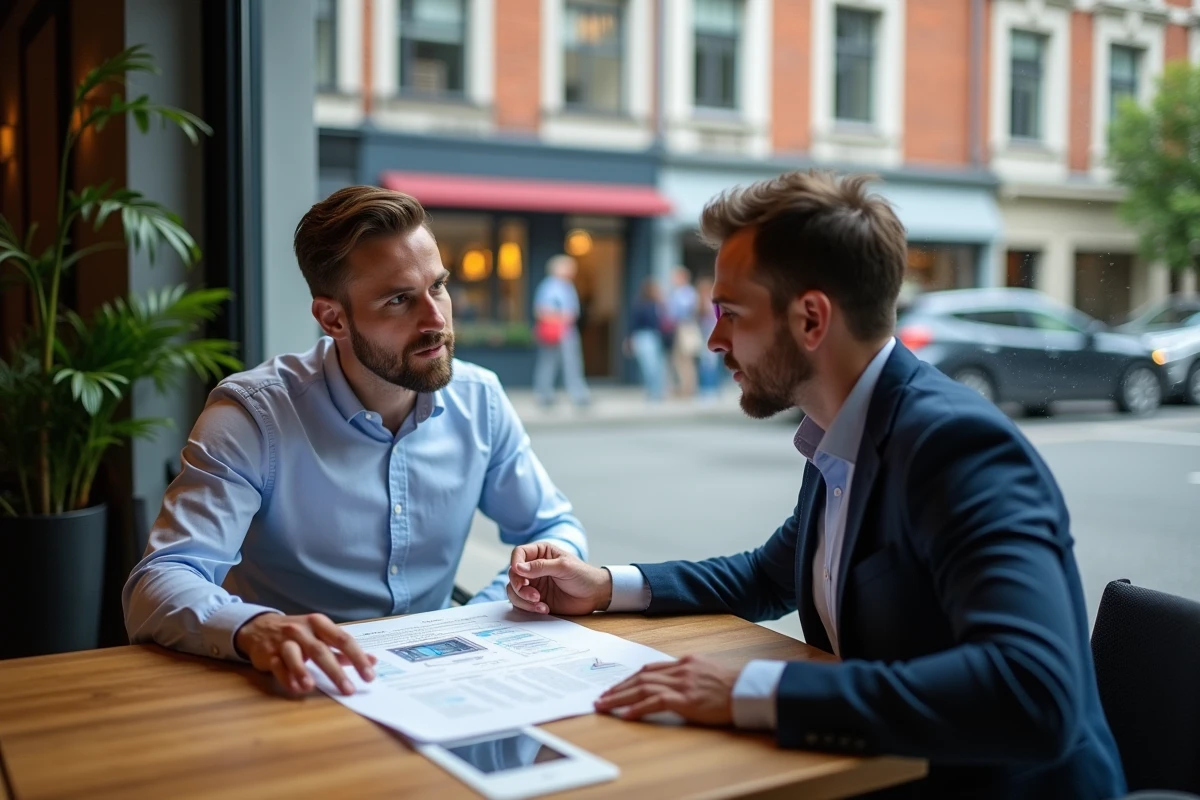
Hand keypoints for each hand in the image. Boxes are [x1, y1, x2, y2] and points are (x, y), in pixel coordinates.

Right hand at [235, 612, 376, 695]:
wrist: (260, 627)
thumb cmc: (299, 634)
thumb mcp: (321, 635)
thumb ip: (344, 649)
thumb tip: (372, 660)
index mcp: (320, 624)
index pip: (343, 640)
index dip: (357, 658)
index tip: (369, 676)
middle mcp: (302, 630)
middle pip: (321, 650)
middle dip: (336, 671)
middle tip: (349, 690)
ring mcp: (284, 642)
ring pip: (294, 655)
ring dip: (302, 671)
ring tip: (311, 687)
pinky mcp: (269, 654)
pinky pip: (277, 666)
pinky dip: (286, 678)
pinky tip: (296, 688)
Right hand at [507, 541, 611, 615]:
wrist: (594, 596)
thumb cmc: (583, 575)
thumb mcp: (564, 567)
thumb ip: (541, 566)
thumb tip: (517, 567)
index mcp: (541, 552)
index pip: (518, 554)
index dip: (515, 563)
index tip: (519, 574)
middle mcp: (533, 567)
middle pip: (513, 574)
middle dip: (520, 586)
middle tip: (534, 596)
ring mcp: (533, 584)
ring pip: (514, 590)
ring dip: (523, 599)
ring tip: (540, 604)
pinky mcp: (535, 599)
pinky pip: (521, 603)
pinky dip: (528, 608)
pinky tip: (544, 609)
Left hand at [594, 654, 739, 725]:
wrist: (750, 689)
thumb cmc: (733, 685)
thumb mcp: (708, 672)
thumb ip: (690, 675)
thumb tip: (674, 683)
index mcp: (684, 662)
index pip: (650, 669)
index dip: (630, 678)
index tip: (616, 687)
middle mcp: (680, 669)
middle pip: (641, 677)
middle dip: (618, 688)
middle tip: (601, 698)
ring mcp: (682, 683)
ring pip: (642, 688)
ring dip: (619, 697)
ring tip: (604, 706)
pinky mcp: (686, 699)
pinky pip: (655, 702)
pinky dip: (637, 708)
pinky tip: (625, 715)